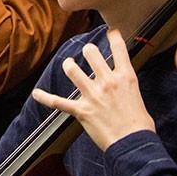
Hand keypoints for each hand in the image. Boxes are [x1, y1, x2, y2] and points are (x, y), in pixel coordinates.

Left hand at [32, 29, 154, 150]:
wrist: (133, 144)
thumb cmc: (139, 125)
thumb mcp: (137, 96)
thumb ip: (125, 86)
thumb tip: (120, 85)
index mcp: (125, 77)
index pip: (119, 48)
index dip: (113, 36)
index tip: (109, 32)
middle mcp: (107, 82)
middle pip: (91, 52)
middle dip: (87, 50)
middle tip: (87, 52)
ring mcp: (92, 95)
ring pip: (72, 69)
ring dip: (69, 65)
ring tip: (69, 65)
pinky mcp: (81, 110)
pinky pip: (58, 102)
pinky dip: (45, 97)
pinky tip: (37, 93)